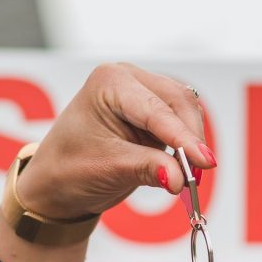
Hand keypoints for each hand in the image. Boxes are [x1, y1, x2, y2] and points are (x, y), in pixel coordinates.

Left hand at [16, 62, 215, 219]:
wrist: (57, 182)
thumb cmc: (69, 169)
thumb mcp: (108, 169)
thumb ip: (147, 169)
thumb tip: (180, 178)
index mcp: (109, 83)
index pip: (156, 109)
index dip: (183, 137)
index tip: (205, 162)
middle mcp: (128, 79)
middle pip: (178, 101)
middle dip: (190, 138)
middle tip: (198, 175)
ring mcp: (142, 92)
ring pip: (185, 110)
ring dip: (191, 142)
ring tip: (188, 174)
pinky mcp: (153, 112)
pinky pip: (182, 123)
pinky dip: (186, 145)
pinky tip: (183, 166)